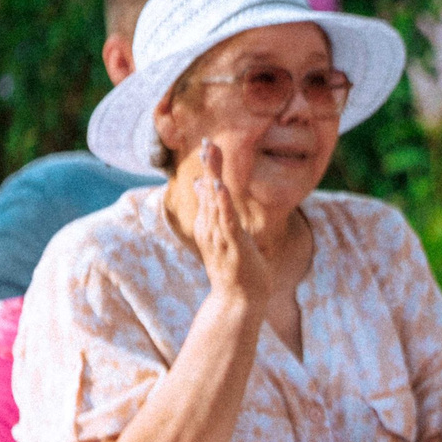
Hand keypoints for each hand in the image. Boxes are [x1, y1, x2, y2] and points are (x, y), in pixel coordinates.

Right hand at [190, 142, 272, 308]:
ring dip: (214, 177)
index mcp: (208, 223)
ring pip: (215, 201)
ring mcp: (219, 236)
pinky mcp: (232, 245)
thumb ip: (213, 208)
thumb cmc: (234, 267)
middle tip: (207, 140)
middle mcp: (210, 227)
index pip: (207, 190)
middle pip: (208, 191)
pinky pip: (227, 221)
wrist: (237, 300)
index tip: (207, 143)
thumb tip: (203, 182)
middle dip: (209, 165)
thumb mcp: (223, 233)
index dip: (208, 167)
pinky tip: (221, 186)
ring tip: (212, 155)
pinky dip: (223, 203)